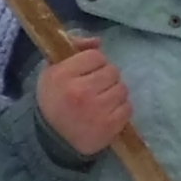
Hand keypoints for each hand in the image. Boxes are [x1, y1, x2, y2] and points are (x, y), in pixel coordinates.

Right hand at [36, 41, 131, 157]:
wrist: (52, 139)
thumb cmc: (54, 100)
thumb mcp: (53, 71)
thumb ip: (74, 49)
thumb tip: (98, 41)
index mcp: (63, 75)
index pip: (96, 56)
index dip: (94, 63)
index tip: (87, 73)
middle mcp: (80, 91)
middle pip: (112, 71)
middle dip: (106, 78)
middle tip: (95, 88)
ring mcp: (97, 110)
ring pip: (122, 88)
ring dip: (114, 93)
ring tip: (101, 100)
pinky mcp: (109, 127)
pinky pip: (128, 108)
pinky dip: (120, 109)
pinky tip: (107, 113)